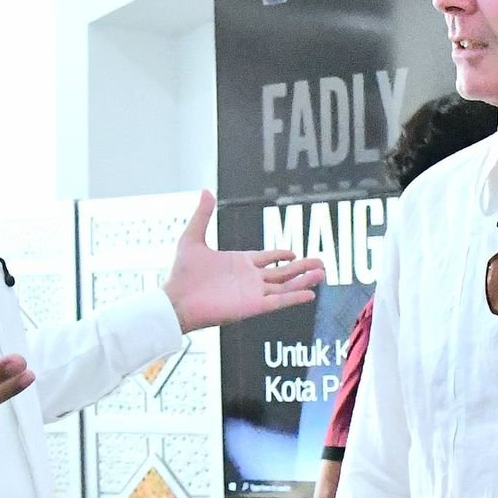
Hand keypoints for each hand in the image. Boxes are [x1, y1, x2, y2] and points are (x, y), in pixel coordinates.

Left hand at [163, 190, 325, 331]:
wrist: (175, 300)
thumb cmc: (181, 274)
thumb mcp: (192, 238)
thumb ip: (203, 215)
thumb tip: (206, 191)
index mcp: (239, 263)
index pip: (267, 259)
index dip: (282, 255)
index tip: (295, 253)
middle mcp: (249, 279)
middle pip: (283, 273)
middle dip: (302, 268)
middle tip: (321, 264)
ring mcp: (252, 293)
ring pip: (285, 286)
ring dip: (304, 280)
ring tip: (322, 274)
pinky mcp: (252, 306)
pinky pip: (278, 301)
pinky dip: (294, 297)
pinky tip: (309, 294)